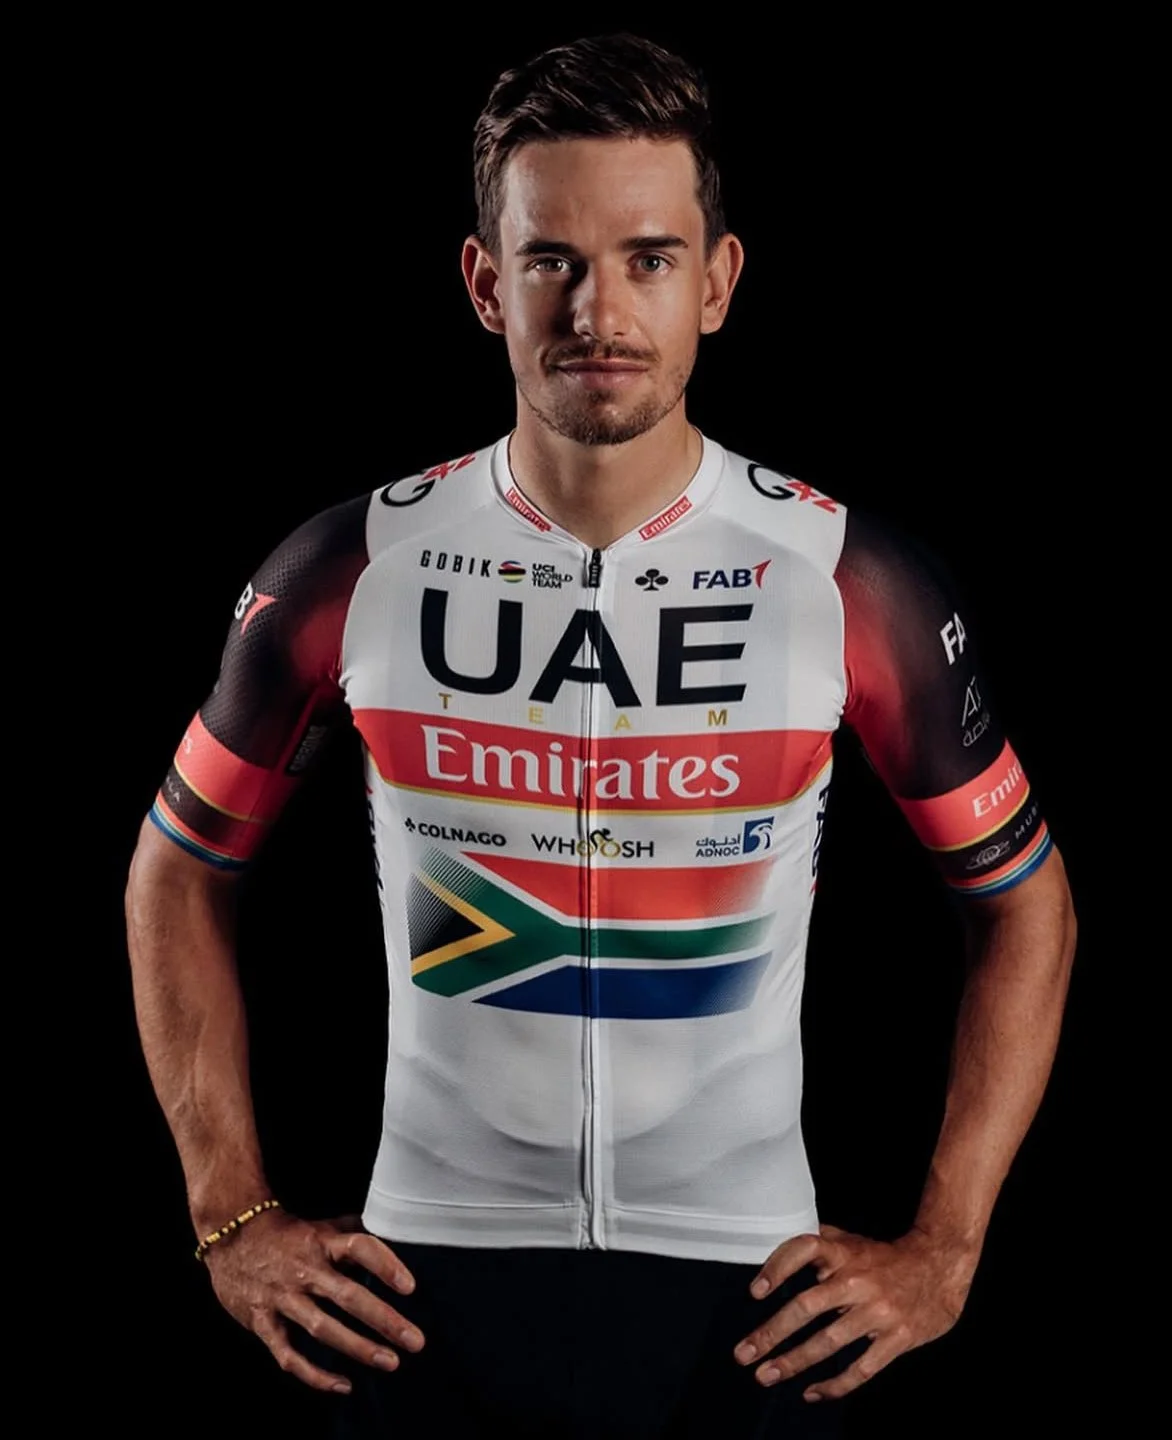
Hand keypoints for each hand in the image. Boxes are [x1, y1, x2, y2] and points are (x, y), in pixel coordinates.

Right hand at [202, 1210, 424, 1392]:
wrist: (231, 1236)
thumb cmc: (286, 1234)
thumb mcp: (320, 1227)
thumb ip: (353, 1235)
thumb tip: (393, 1235)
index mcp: (322, 1243)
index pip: (359, 1248)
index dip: (385, 1265)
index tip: (410, 1287)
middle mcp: (305, 1270)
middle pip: (348, 1296)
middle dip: (384, 1320)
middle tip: (415, 1340)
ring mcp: (282, 1298)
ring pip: (322, 1328)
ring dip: (358, 1347)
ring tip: (391, 1362)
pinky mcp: (263, 1322)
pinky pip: (289, 1354)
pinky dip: (315, 1374)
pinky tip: (343, 1385)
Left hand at [732, 1224, 973, 1402]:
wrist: (940, 1268)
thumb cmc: (886, 1257)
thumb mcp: (852, 1241)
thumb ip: (819, 1243)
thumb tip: (778, 1244)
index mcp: (844, 1253)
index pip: (804, 1250)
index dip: (777, 1268)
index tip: (755, 1292)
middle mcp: (857, 1281)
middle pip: (806, 1306)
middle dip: (771, 1333)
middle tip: (743, 1354)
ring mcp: (878, 1312)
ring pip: (828, 1342)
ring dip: (793, 1362)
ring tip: (765, 1376)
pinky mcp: (897, 1339)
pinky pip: (861, 1369)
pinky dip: (834, 1385)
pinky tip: (811, 1392)